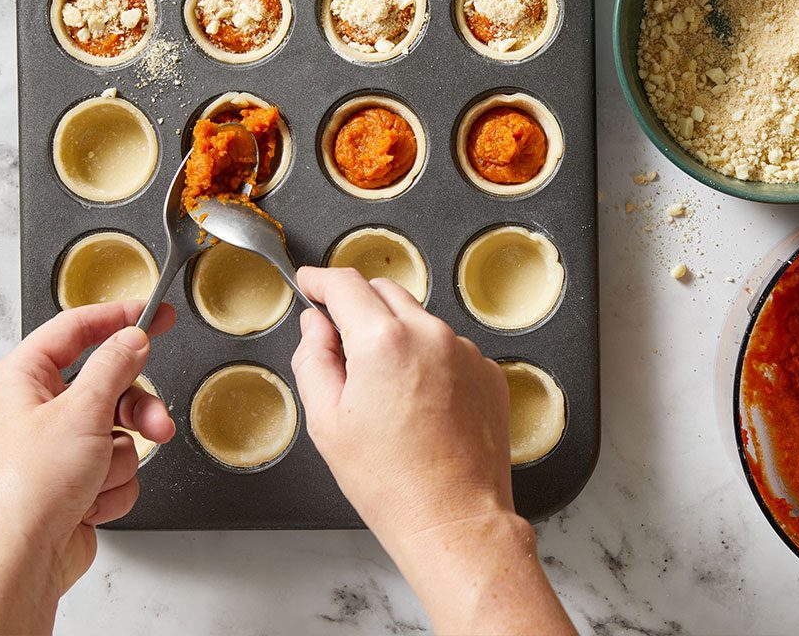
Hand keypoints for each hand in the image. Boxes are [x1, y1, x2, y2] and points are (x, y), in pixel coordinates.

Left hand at [0, 301, 176, 634]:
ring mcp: (54, 449)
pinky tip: (91, 500)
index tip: (155, 314)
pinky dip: (113, 485)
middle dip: (134, 411)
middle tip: (154, 422)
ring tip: (106, 476)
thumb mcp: (83, 411)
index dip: (119, 317)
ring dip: (122, 456)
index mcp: (20, 380)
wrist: (20, 561)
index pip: (75, 330)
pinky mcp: (72, 482)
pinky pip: (115, 467)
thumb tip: (132, 338)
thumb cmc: (27, 490)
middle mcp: (33, 411)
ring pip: (117, 430)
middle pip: (107, 386)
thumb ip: (115, 366)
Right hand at [292, 267, 510, 543]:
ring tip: (384, 391)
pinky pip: (449, 348)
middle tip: (340, 342)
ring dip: (396, 334)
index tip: (310, 284)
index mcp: (384, 341)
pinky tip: (419, 402)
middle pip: (385, 292)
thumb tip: (316, 325)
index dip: (320, 280)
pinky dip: (429, 359)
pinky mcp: (488, 372)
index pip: (345, 285)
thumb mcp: (327, 421)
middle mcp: (431, 335)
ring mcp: (466, 352)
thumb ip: (313, 359)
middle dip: (357, 305)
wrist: (454, 518)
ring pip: (419, 320)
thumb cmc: (391, 483)